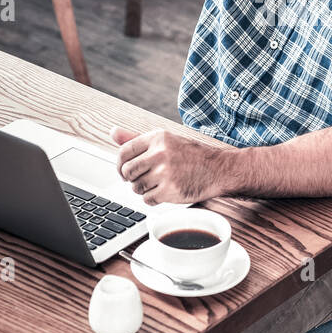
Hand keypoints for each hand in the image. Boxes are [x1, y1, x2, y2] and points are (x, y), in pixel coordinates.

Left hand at [111, 125, 232, 205]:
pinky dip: (152, 199)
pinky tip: (163, 192)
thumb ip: (137, 138)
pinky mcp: (170, 190)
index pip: (124, 151)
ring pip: (136, 187)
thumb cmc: (191, 155)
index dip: (120, 164)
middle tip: (141, 179)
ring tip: (156, 184)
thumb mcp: (165, 140)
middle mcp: (160, 153)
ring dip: (142, 189)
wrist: (218, 170)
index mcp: (157, 137)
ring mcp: (165, 172)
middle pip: (127, 171)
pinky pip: (147, 199)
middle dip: (131, 179)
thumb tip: (113, 132)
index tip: (124, 171)